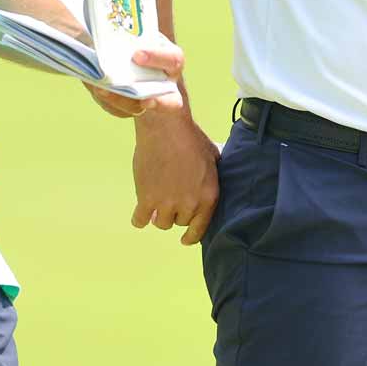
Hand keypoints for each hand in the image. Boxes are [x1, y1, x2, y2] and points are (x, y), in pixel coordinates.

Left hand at [84, 37, 186, 117]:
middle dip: (159, 103)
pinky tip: (98, 89)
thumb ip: (121, 32)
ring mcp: (149, 98)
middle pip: (171, 102)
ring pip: (139, 109)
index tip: (137, 55)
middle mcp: (165, 83)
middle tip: (144, 100)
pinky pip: (121, 110)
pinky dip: (108, 101)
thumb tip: (96, 36)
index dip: (158, 58)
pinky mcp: (130, 107)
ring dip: (121, 101)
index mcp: (171, 59)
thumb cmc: (131, 35)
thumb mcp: (131, 30)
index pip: (173, 60)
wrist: (121, 50)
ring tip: (103, 90)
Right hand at [130, 98, 219, 244]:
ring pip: (161, 223)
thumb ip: (216, 173)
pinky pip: (140, 220)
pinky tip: (139, 215)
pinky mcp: (146, 198)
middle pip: (179, 222)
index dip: (192, 236)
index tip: (185, 240)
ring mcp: (166, 203)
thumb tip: (227, 173)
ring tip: (156, 202)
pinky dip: (139, 218)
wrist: (165, 125)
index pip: (200, 228)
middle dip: (175, 213)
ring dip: (158, 215)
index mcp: (208, 196)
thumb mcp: (213, 156)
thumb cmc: (190, 137)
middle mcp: (189, 204)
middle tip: (170, 199)